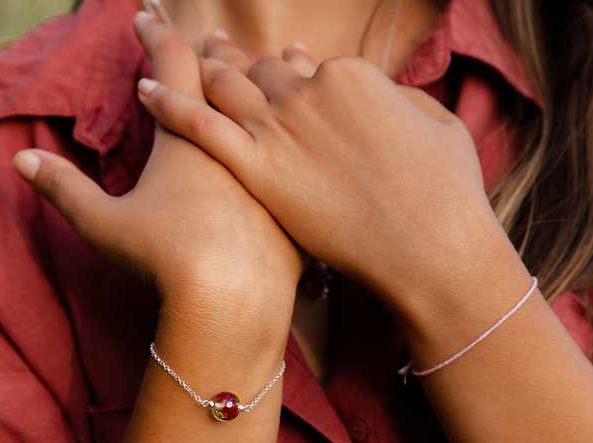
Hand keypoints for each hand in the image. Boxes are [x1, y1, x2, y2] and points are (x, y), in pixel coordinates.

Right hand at [11, 10, 303, 333]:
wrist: (233, 300)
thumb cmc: (163, 261)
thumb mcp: (104, 225)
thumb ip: (65, 190)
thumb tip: (21, 160)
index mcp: (187, 134)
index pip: (171, 65)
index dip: (156, 35)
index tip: (144, 17)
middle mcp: (236, 138)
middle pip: (226, 76)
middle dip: (213, 54)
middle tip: (209, 40)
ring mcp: (272, 165)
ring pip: (275, 102)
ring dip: (265, 77)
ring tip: (264, 59)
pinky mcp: (299, 196)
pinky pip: (309, 145)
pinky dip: (307, 123)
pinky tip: (312, 121)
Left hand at [134, 34, 503, 313]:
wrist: (430, 245)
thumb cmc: (448, 194)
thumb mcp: (440, 128)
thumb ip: (403, 105)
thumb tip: (385, 99)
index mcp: (352, 78)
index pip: (305, 66)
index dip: (286, 67)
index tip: (275, 65)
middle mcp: (309, 93)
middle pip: (260, 73)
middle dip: (234, 60)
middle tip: (211, 48)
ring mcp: (280, 131)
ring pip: (226, 89)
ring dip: (201, 69)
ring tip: (174, 59)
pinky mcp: (257, 171)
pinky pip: (199, 125)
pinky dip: (168, 103)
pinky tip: (144, 88)